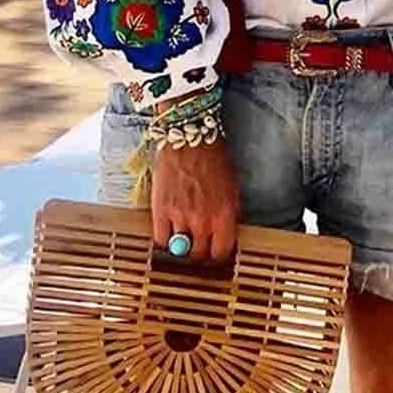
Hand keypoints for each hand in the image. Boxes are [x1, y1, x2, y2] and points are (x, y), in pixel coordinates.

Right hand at [151, 134, 240, 263]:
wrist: (188, 138)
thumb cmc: (213, 157)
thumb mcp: (232, 186)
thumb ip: (229, 213)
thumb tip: (226, 234)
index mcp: (224, 214)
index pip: (222, 252)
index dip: (218, 254)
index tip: (215, 251)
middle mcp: (203, 220)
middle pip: (199, 255)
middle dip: (200, 252)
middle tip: (198, 244)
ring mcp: (180, 217)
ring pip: (180, 250)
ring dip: (182, 245)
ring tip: (184, 236)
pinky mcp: (161, 210)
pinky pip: (161, 240)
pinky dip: (165, 238)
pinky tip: (169, 230)